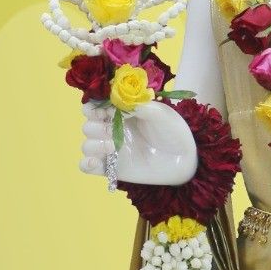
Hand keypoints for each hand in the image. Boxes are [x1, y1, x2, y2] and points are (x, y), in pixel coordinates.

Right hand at [80, 100, 197, 185]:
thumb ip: (138, 105)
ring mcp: (111, 150)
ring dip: (94, 144)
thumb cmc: (173, 132)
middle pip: (88, 125)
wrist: (184, 159)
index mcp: (120, 113)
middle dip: (96, 125)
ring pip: (87, 145)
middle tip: (112, 128)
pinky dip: (86, 163)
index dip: (95, 107)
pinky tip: (97, 162)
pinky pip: (87, 166)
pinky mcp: (112, 168)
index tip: (106, 110)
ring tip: (114, 146)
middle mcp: (112, 130)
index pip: (94, 106)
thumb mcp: (160, 113)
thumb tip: (116, 101)